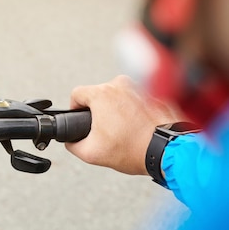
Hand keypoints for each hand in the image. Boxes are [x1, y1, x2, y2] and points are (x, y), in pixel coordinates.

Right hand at [66, 75, 180, 174]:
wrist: (167, 151)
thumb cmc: (133, 149)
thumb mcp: (92, 153)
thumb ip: (73, 145)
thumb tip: (71, 141)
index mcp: (102, 94)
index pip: (77, 94)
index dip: (74, 108)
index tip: (80, 118)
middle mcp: (121, 85)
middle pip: (99, 94)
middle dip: (98, 111)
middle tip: (105, 130)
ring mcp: (140, 88)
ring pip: (119, 96)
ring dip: (117, 110)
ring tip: (123, 130)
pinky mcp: (155, 95)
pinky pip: (137, 100)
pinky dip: (134, 111)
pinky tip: (137, 128)